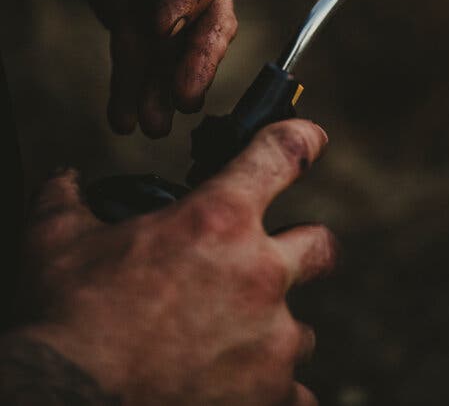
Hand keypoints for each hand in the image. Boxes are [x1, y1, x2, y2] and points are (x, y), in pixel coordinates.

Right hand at [18, 120, 336, 405]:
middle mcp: (259, 273)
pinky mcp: (269, 396)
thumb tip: (65, 177)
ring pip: (303, 328)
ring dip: (274, 328)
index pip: (284, 153)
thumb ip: (68, 198)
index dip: (302, 138)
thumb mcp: (58, 242)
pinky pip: (295, 392)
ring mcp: (271, 340)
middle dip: (304, 248)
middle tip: (269, 261)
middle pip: (322, 245)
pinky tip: (238, 385)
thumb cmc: (67, 320)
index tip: (311, 138)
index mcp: (219, 220)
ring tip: (231, 339)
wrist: (66, 402)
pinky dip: (272, 389)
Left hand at [42, 0, 246, 136]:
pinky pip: (138, 48)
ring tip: (153, 122)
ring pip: (176, 44)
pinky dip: (133, 82)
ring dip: (166, 84)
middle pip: (211, 12)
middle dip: (198, 57)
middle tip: (184, 97)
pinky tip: (126, 114)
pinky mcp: (133, 3)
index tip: (166, 23)